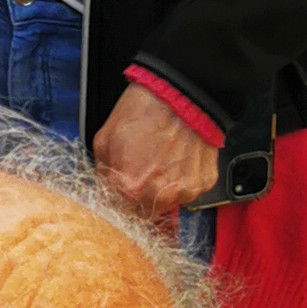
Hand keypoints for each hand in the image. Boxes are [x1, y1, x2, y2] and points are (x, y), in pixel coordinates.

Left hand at [91, 83, 219, 222]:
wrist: (182, 93)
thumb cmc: (146, 110)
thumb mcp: (104, 139)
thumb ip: (103, 172)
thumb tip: (104, 185)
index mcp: (128, 188)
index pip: (117, 214)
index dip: (116, 201)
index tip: (118, 193)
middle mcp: (158, 195)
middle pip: (143, 214)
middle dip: (138, 198)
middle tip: (140, 173)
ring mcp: (184, 191)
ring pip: (167, 204)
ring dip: (161, 189)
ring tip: (160, 161)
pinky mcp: (203, 182)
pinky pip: (188, 190)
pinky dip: (182, 178)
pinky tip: (177, 157)